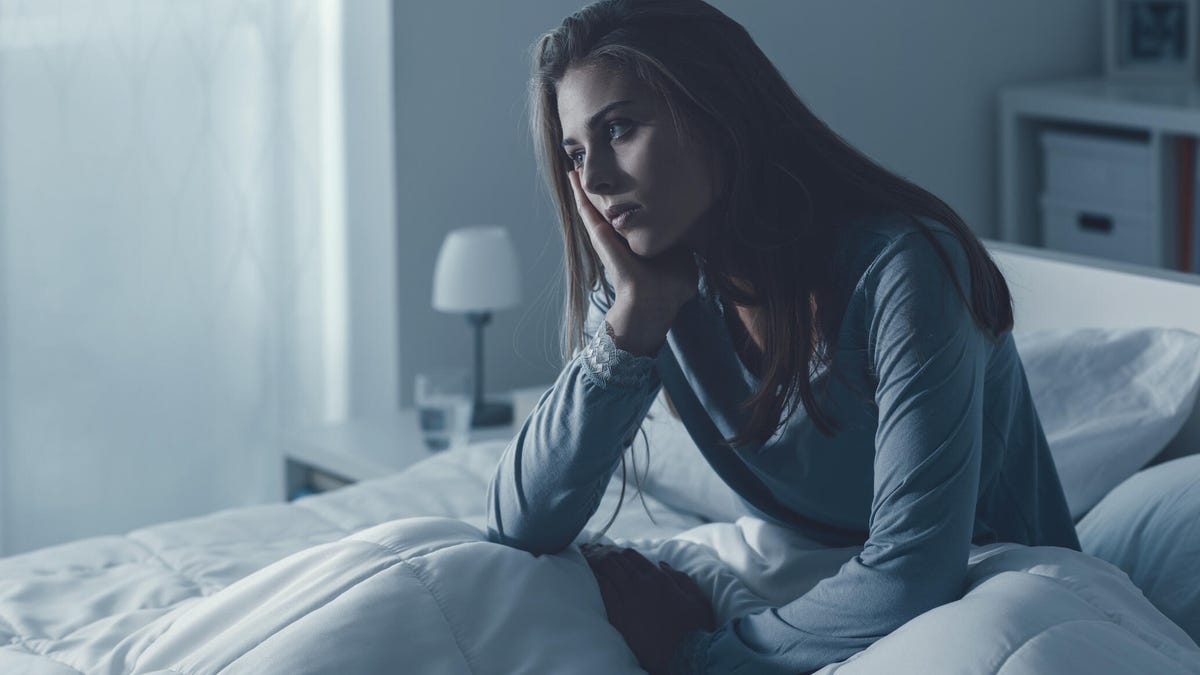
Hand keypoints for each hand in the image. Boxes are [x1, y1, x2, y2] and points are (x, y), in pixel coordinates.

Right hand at [567, 170, 697, 311]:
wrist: (655, 301)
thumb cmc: (671, 287)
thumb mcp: (683, 258)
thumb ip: (685, 245)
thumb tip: (694, 235)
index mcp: (636, 242)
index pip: (630, 216)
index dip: (625, 198)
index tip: (624, 178)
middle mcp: (618, 238)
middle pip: (605, 208)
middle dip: (598, 190)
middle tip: (587, 166)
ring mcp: (606, 237)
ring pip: (591, 206)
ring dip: (582, 187)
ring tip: (575, 167)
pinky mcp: (600, 237)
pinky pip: (587, 210)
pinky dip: (579, 193)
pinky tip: (573, 176)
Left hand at [581, 543, 715, 673]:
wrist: (684, 656)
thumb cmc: (695, 629)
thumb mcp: (697, 598)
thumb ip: (680, 578)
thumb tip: (662, 564)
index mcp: (658, 579)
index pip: (633, 556)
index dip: (622, 553)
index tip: (615, 554)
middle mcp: (641, 585)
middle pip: (616, 562)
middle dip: (607, 557)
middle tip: (596, 555)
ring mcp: (628, 601)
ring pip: (607, 574)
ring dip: (599, 566)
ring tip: (590, 562)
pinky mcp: (619, 618)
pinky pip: (603, 593)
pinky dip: (596, 582)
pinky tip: (590, 578)